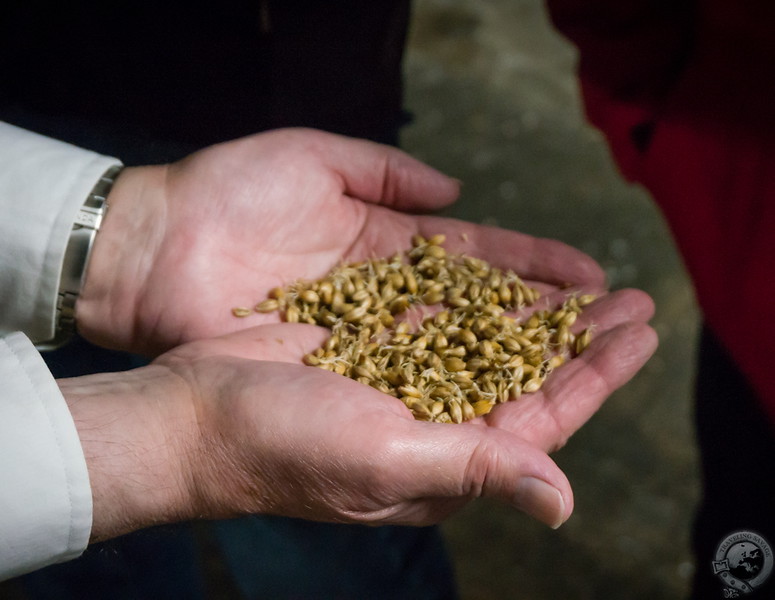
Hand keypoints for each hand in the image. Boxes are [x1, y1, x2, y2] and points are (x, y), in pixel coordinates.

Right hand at [62, 286, 654, 542]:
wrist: (195, 413)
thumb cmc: (282, 445)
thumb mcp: (382, 456)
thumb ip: (474, 467)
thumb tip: (562, 502)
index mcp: (445, 459)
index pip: (542, 417)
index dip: (595, 376)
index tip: (640, 336)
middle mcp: (433, 421)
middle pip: (527, 375)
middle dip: (580, 339)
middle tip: (634, 300)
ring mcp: (404, 382)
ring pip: (490, 344)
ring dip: (539, 315)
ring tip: (587, 285)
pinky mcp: (373, 347)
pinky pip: (442, 320)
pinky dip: (479, 299)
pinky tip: (508, 279)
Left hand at [77, 128, 604, 354]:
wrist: (155, 252)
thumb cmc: (227, 195)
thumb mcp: (312, 158)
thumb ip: (385, 171)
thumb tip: (456, 191)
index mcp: (390, 244)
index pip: (483, 258)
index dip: (538, 267)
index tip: (593, 274)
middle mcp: (392, 298)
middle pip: (488, 313)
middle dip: (556, 320)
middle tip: (625, 324)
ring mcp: (372, 340)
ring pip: (466, 354)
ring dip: (529, 358)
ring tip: (597, 362)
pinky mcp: (345, 374)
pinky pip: (419, 383)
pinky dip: (469, 390)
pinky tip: (521, 399)